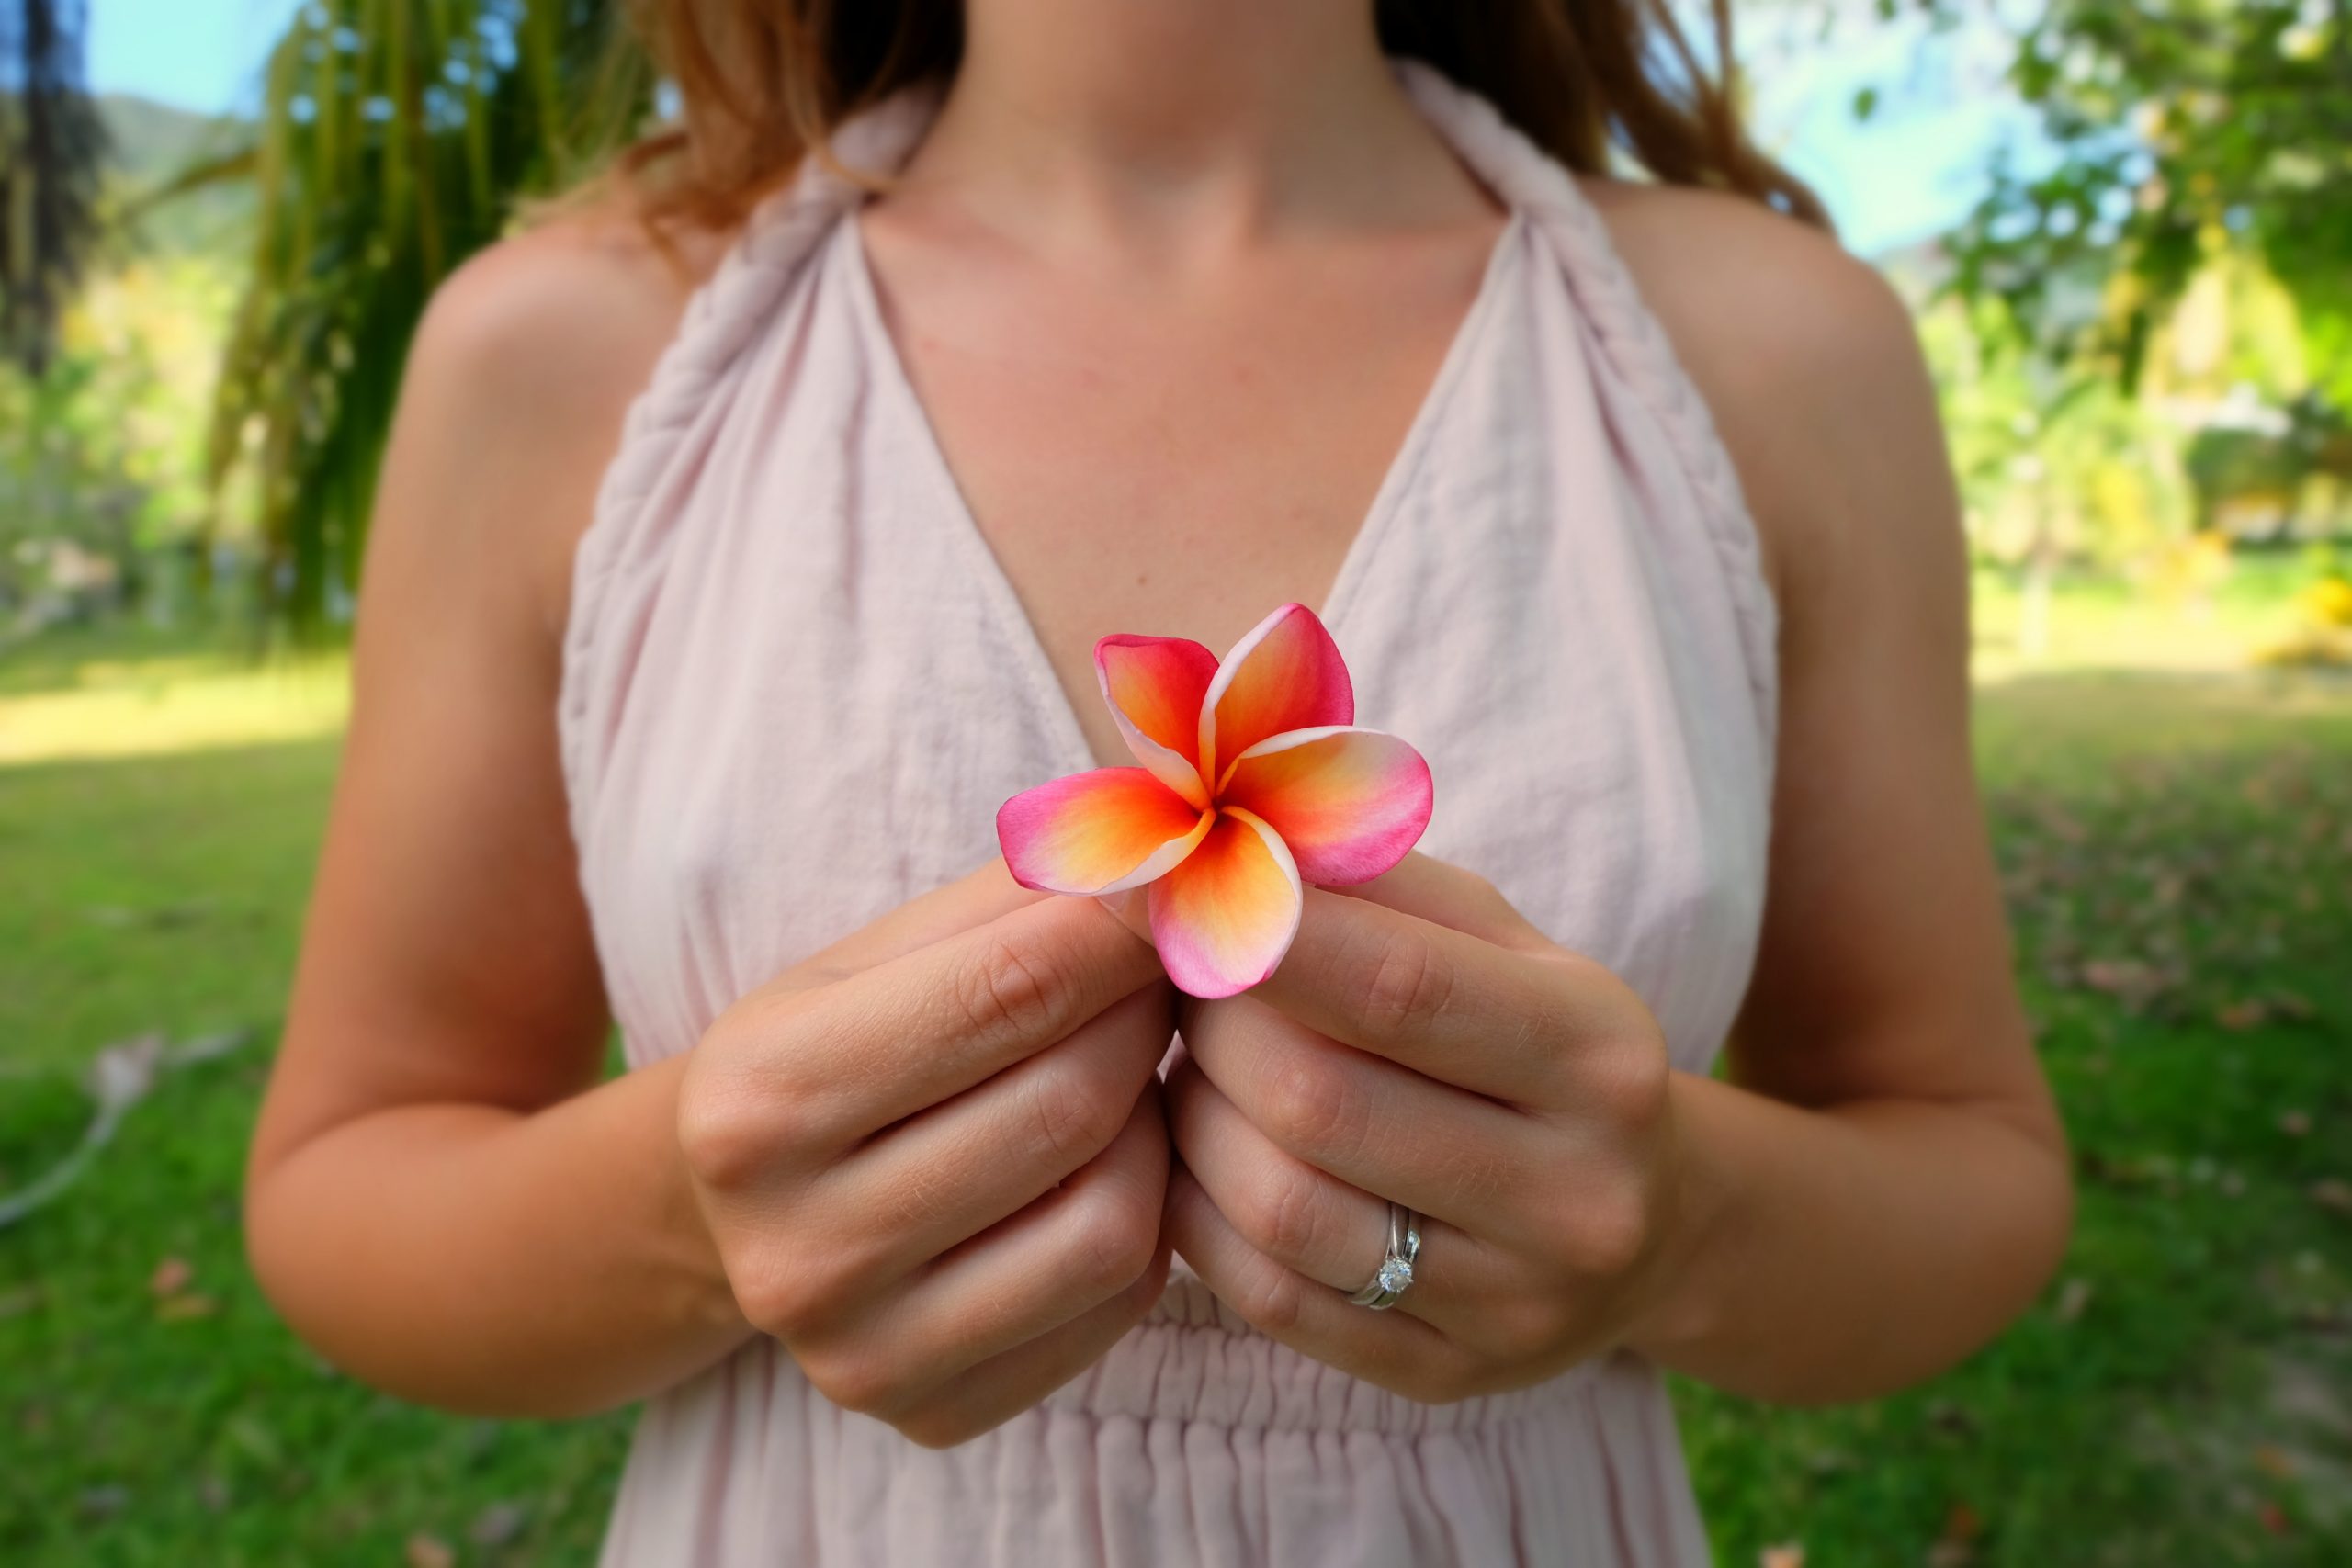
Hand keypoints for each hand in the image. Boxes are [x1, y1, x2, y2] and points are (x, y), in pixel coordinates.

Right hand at [678, 862, 1178, 1445]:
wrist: (741, 1210)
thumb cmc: (841, 1046)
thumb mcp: (883, 954)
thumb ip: (1017, 900)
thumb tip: (1172, 847)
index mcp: (757, 1095)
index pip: (1010, 989)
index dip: (1126, 930)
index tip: (1183, 890)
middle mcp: (790, 1245)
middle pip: (1068, 1106)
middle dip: (1142, 1022)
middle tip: (1161, 980)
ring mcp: (855, 1354)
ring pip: (1108, 1223)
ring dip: (1153, 1130)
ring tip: (1128, 1077)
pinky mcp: (925, 1416)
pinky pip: (1114, 1307)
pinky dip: (1145, 1225)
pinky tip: (1109, 1168)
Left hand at [1163, 854, 1687, 1402]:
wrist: (1650, 1227)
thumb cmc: (1532, 1045)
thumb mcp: (1500, 943)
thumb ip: (1374, 880)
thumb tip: (1225, 833)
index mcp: (1599, 1058)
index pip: (1398, 985)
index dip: (1262, 934)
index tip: (1175, 889)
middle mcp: (1577, 1195)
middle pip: (1318, 1099)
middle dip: (1216, 1025)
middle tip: (1184, 980)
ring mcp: (1512, 1306)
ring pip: (1278, 1206)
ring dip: (1195, 1118)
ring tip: (1197, 1066)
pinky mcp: (1441, 1378)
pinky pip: (1263, 1294)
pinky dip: (1199, 1212)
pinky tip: (1204, 1155)